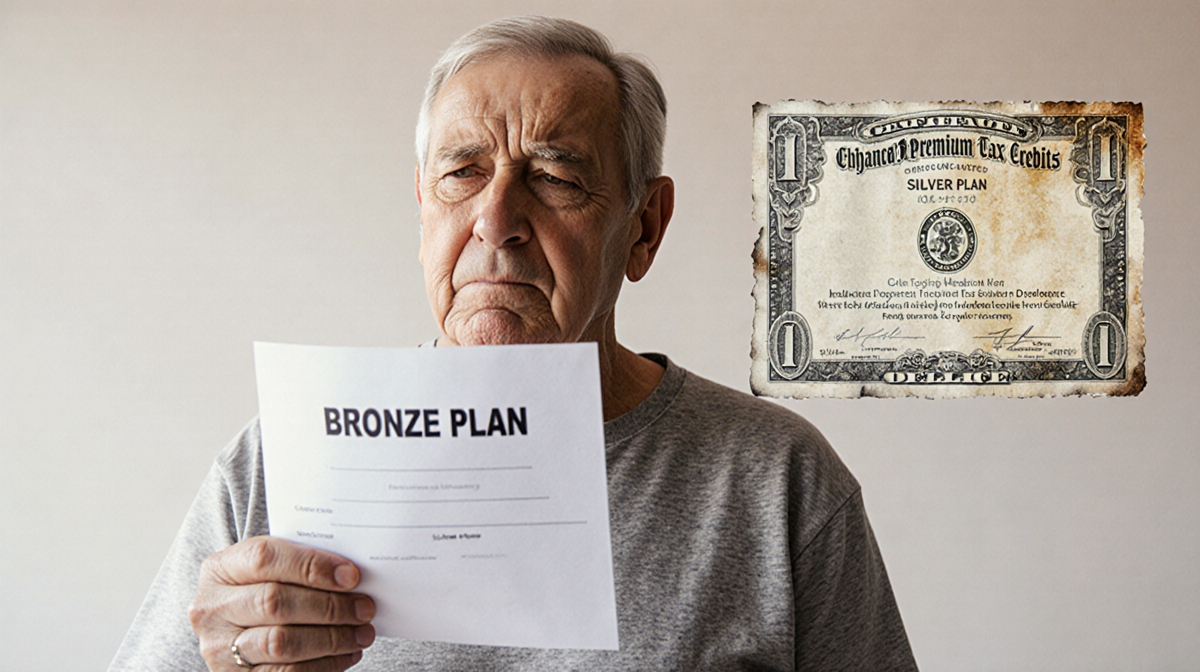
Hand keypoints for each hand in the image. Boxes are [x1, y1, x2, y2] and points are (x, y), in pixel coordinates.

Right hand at [189, 536, 375, 670]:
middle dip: (328, 606)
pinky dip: (323, 665)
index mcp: (220, 569)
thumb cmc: (266, 588)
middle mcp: (211, 609)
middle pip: (274, 603)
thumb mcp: (272, 569)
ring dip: (331, 639)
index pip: (264, 558)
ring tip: (362, 633)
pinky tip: (347, 654)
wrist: (238, 627)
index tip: (351, 576)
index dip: (311, 566)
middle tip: (365, 608)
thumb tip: (352, 576)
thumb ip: (302, 565)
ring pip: (281, 643)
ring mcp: (218, 648)